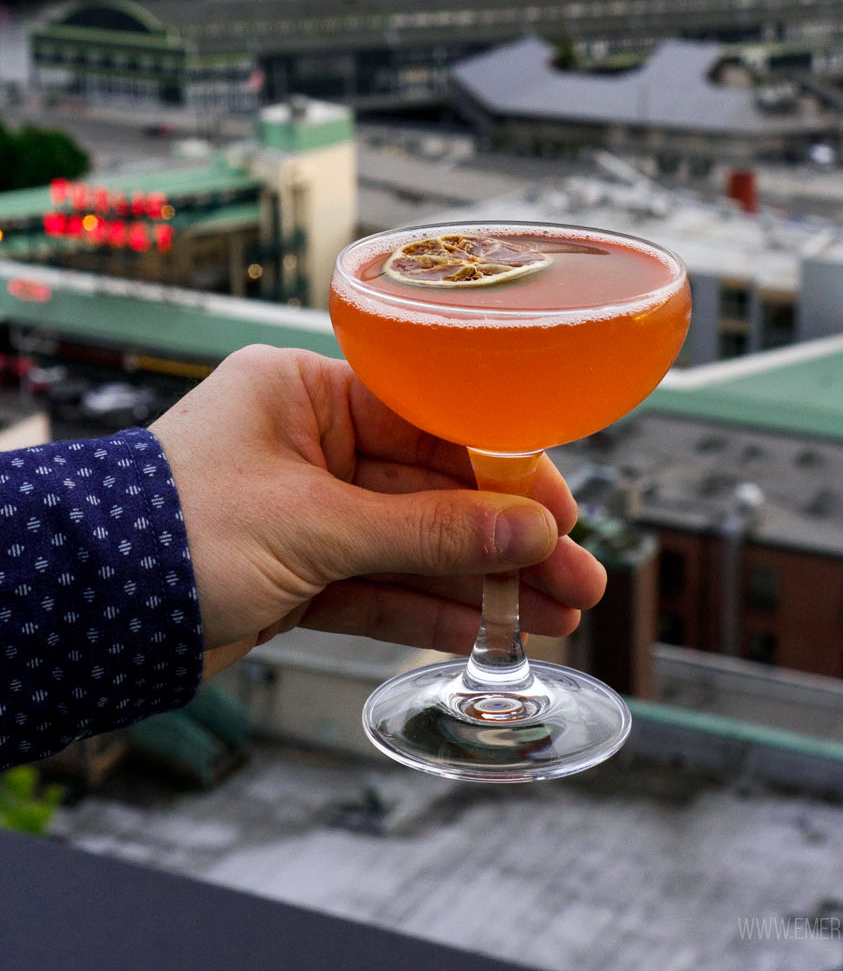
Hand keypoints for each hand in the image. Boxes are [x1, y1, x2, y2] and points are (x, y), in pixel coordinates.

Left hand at [151, 345, 606, 677]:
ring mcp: (303, 511)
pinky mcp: (295, 574)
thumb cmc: (174, 532)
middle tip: (579, 575)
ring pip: (412, 544)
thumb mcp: (313, 526)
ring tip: (557, 614)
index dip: (501, 468)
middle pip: (431, 489)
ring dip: (479, 581)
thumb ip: (424, 533)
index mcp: (304, 393)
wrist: (80, 614)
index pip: (430, 421)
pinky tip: (486, 631)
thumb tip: (528, 534)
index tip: (560, 509)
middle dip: (503, 537)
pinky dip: (428, 610)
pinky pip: (377, 586)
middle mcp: (308, 444)